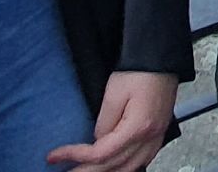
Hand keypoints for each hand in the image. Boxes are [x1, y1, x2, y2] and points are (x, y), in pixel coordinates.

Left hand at [48, 69, 177, 170]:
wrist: (161, 58)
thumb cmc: (140, 70)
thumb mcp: (113, 93)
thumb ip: (103, 123)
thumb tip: (98, 140)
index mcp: (138, 127)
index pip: (101, 153)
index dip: (76, 156)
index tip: (56, 155)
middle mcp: (150, 137)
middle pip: (114, 166)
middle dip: (87, 171)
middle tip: (67, 171)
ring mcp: (157, 137)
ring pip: (130, 168)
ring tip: (87, 170)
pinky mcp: (159, 133)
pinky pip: (142, 160)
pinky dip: (125, 166)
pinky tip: (115, 166)